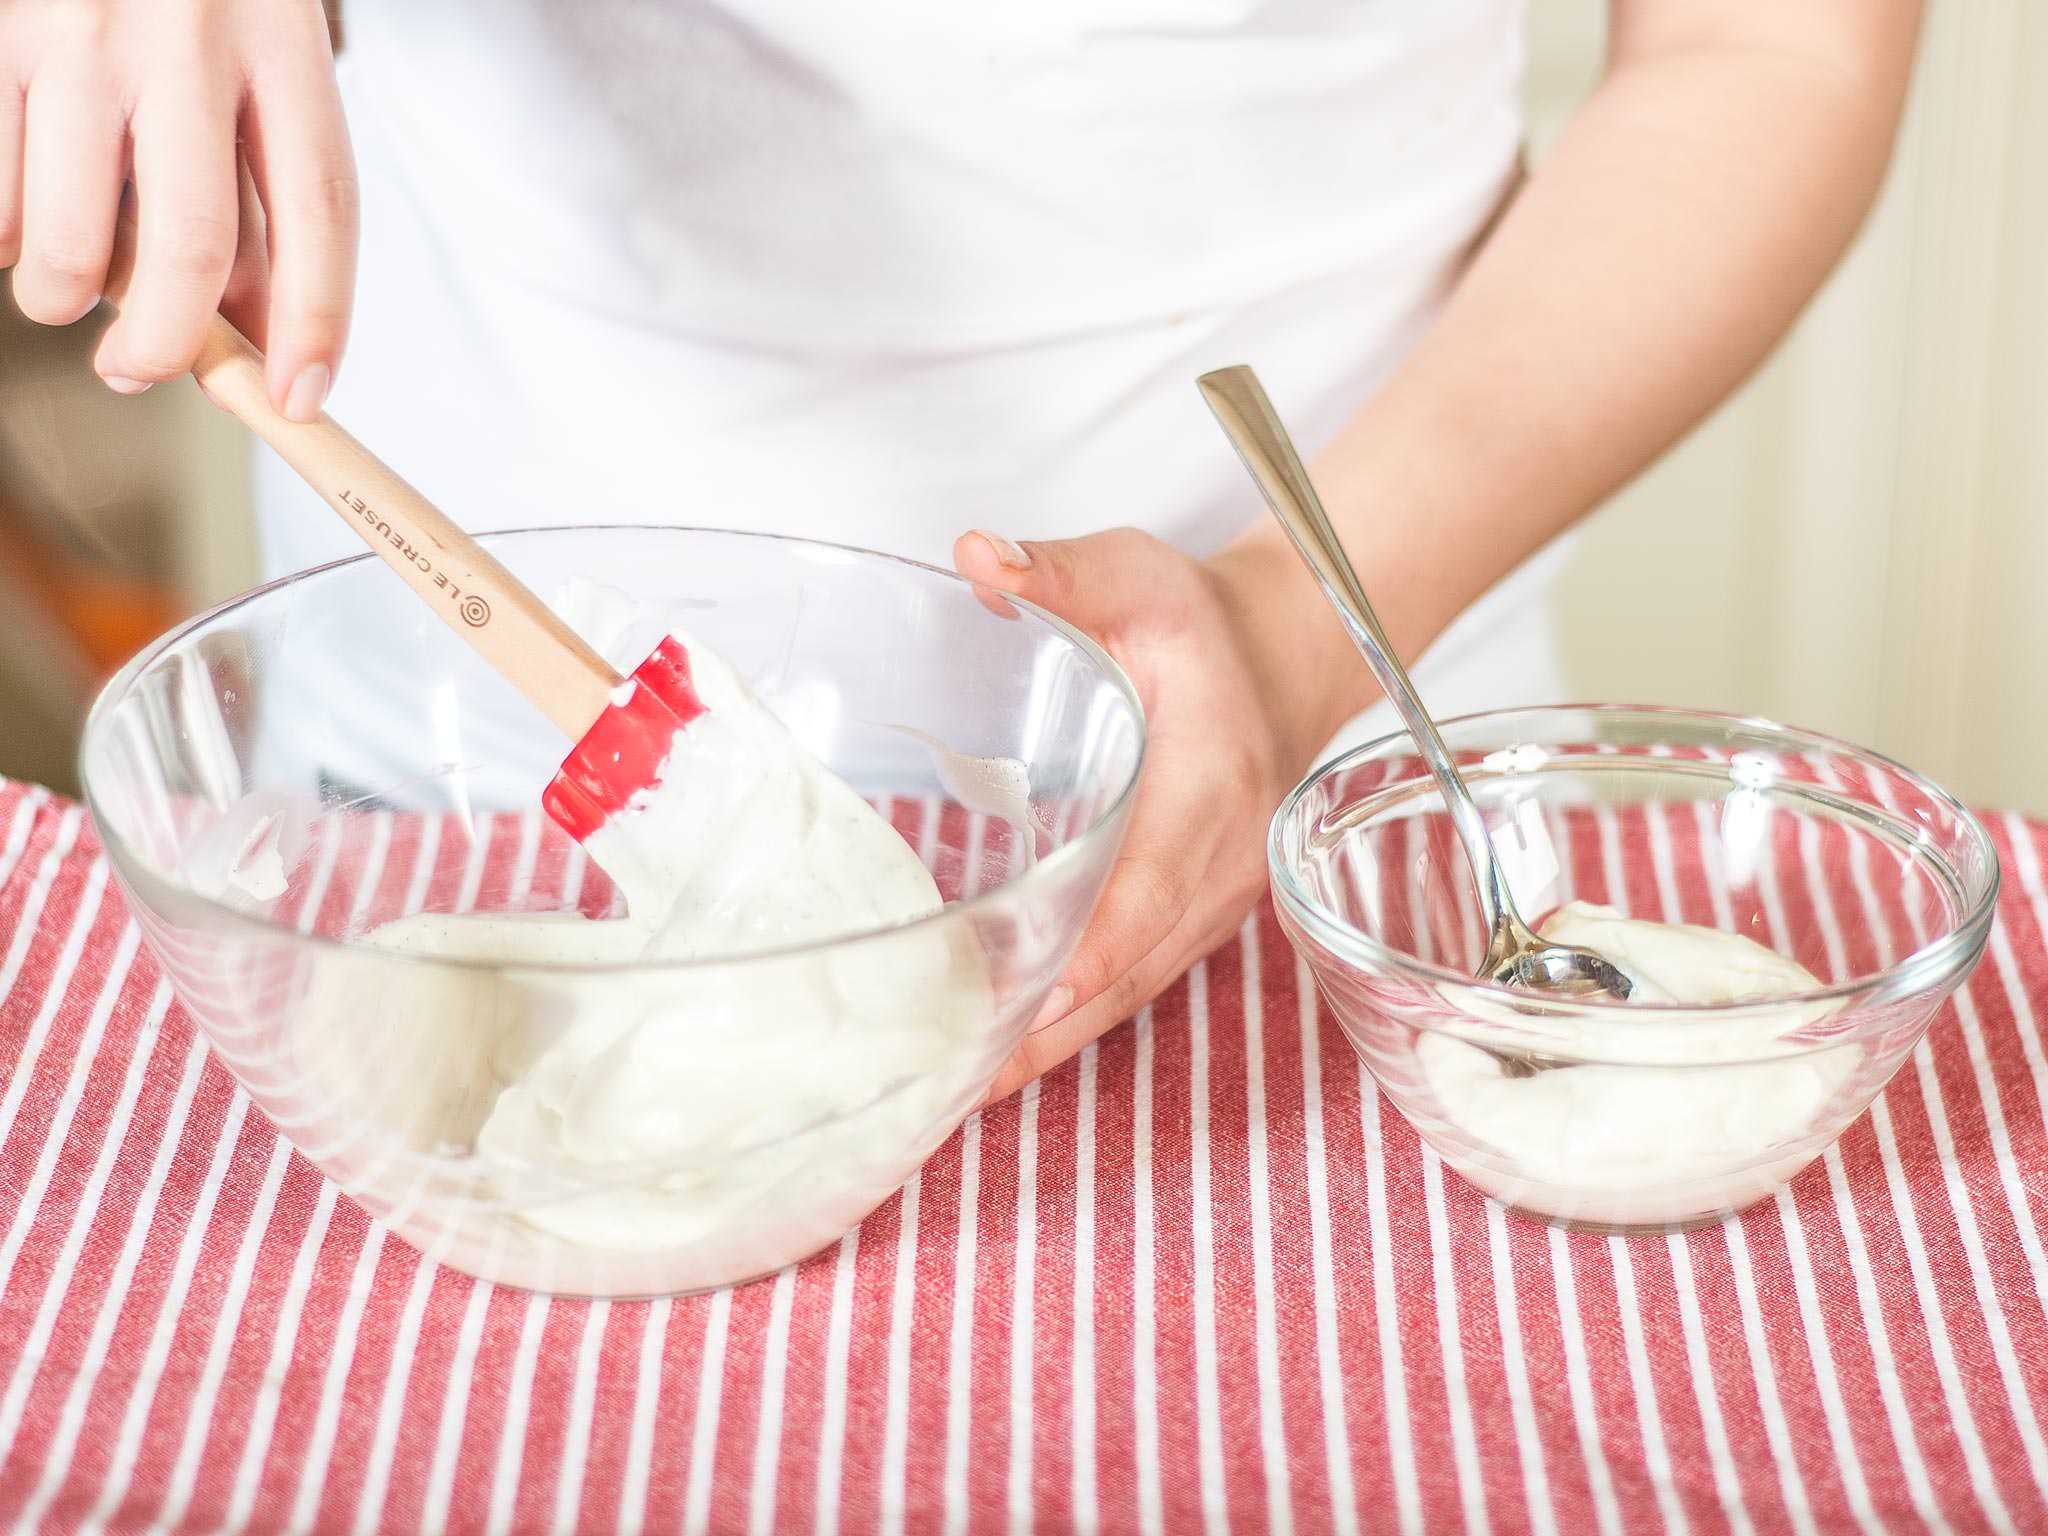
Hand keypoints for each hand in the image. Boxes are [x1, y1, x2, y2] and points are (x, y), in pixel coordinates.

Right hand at [2, 0, 355, 418]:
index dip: (317, 322)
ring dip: (64, 298)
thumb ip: (260, 191)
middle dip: (169, 346)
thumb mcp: (259, 62)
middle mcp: (185, 36)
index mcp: (280, 43)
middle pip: (193, 246)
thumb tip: (259, 337)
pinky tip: (23, 219)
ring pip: (68, 238)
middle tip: (141, 371)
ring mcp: (77, 32)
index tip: (301, 397)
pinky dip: (4, 237)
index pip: (322, 211)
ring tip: (68, 290)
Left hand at [954, 528, 1358, 1103]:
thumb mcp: (1137, 576)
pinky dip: (1074, 1021)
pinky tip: (1004, 1051)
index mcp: (1209, 785)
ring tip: (962, 1088)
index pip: (1154, 884)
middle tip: (957, 1075)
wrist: (1283, 661)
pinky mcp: (1194, 916)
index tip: (1032, 997)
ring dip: (1055, 1040)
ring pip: (1134, 990)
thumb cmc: (1202, 625)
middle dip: (1050, 1027)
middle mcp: (1220, 863)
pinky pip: (1136, 982)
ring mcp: (1214, 900)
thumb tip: (978, 556)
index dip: (1096, 947)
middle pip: (1134, 966)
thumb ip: (1061, 570)